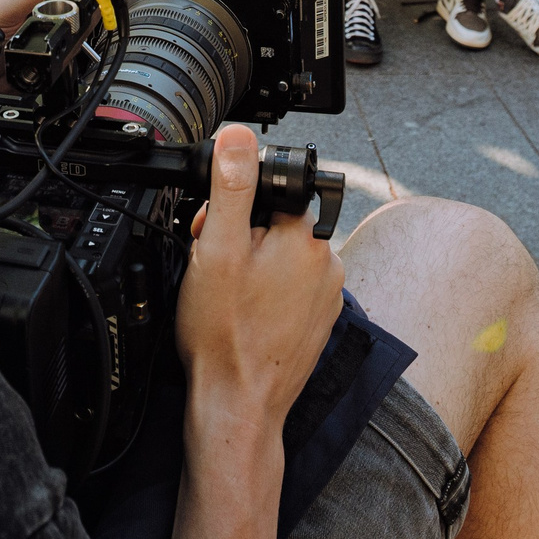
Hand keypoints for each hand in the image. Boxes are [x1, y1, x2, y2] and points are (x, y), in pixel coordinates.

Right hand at [177, 123, 344, 425]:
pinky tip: (244, 315)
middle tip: (214, 270)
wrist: (238, 402)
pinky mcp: (319, 321)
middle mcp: (327, 262)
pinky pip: (289, 288)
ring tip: (228, 297)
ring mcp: (326, 295)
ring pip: (281, 257)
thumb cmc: (225, 334)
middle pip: (273, 223)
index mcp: (306, 237)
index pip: (266, 193)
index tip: (211, 236)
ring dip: (252, 266)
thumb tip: (239, 136)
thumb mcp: (216, 249)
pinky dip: (265, 294)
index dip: (229, 211)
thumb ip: (231, 187)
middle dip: (240, 237)